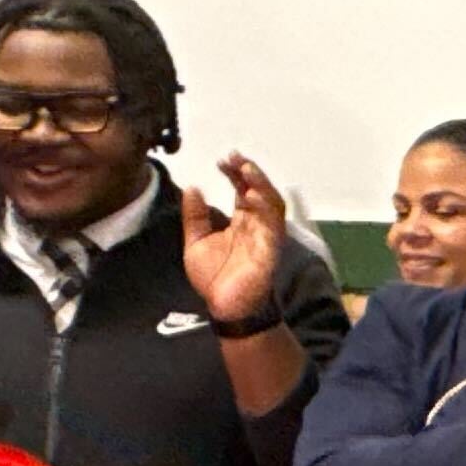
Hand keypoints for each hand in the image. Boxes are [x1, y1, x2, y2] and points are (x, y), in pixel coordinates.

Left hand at [179, 152, 289, 327]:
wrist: (224, 308)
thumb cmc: (214, 279)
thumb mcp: (196, 242)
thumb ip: (195, 216)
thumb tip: (192, 187)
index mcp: (242, 222)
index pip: (242, 190)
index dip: (235, 174)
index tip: (222, 160)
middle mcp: (257, 225)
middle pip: (259, 191)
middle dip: (249, 172)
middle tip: (234, 157)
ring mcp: (266, 236)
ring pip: (272, 203)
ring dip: (261, 184)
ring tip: (246, 169)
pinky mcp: (270, 250)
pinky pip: (273, 225)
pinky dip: (265, 208)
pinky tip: (251, 195)